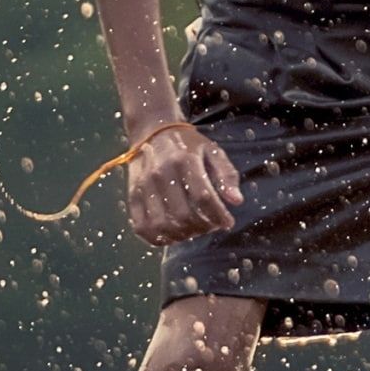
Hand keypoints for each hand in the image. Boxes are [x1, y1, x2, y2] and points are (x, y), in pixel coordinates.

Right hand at [116, 118, 239, 243]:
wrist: (153, 131)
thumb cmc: (188, 145)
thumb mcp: (213, 151)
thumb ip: (226, 175)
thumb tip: (236, 201)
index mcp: (185, 160)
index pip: (203, 197)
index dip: (218, 216)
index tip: (228, 222)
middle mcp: (161, 174)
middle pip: (183, 215)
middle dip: (203, 227)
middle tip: (211, 225)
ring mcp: (144, 186)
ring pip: (162, 225)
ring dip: (182, 235)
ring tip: (194, 229)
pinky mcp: (132, 196)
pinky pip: (142, 227)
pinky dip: (159, 238)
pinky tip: (174, 234)